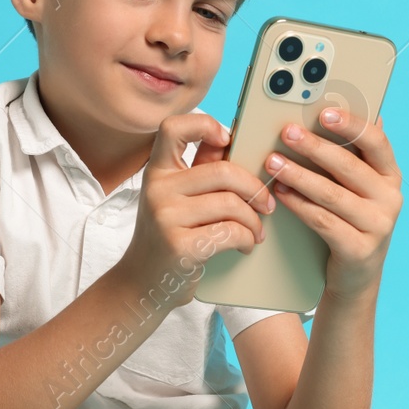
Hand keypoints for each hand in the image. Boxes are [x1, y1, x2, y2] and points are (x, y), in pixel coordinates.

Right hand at [114, 111, 276, 305]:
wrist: (143, 284)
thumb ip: (200, 170)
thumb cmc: (168, 237)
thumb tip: (233, 140)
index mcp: (157, 171)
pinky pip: (230, 231)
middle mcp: (157, 189)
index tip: (227, 139)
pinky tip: (245, 245)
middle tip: (265, 204)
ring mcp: (166, 217)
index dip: (204, 125)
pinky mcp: (180, 246)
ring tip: (255, 231)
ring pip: (231, 204)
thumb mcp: (176, 199)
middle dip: (254, 189)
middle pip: (223, 171)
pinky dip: (247, 239)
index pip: (173, 128)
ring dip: (254, 220)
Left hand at [263, 107, 401, 300]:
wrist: (355, 278)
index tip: (324, 113)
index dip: (351, 125)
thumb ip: (355, 156)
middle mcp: (390, 199)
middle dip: (314, 147)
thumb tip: (358, 112)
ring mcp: (378, 226)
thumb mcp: (358, 189)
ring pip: (332, 194)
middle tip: (286, 132)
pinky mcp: (359, 250)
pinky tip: (280, 193)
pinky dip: (299, 205)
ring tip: (273, 163)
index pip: (376, 143)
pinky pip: (323, 221)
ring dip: (299, 175)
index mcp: (390, 176)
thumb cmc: (350, 222)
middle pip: (349, 167)